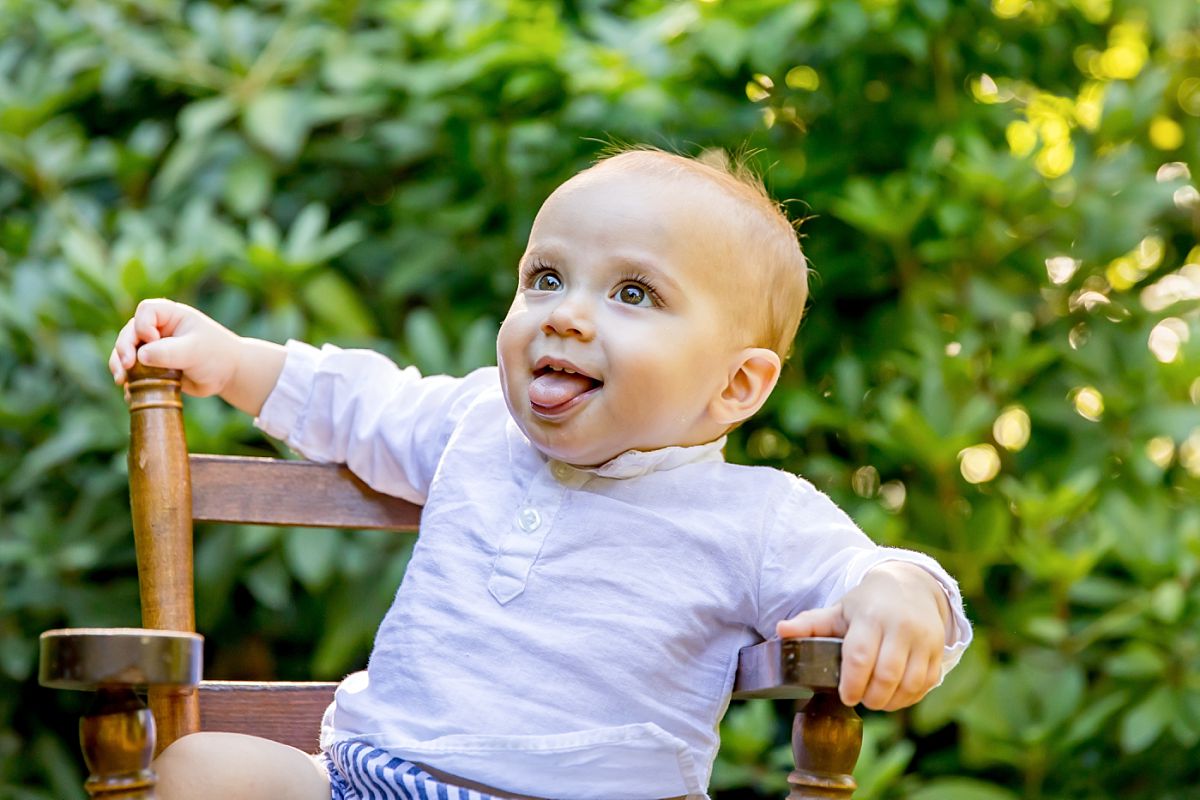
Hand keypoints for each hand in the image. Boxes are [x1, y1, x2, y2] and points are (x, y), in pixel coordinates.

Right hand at [109, 299, 240, 396]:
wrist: (228, 374)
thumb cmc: (216, 354)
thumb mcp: (195, 351)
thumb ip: (169, 352)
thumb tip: (140, 357)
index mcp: (170, 315)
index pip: (146, 311)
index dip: (143, 326)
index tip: (153, 341)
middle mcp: (158, 329)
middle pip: (129, 333)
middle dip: (122, 349)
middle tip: (125, 367)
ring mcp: (153, 348)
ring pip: (126, 353)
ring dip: (119, 365)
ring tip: (121, 381)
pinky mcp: (152, 367)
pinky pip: (133, 372)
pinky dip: (129, 382)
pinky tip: (129, 395)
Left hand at [775, 561, 950, 710]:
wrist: (911, 586)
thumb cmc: (867, 604)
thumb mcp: (839, 610)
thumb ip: (810, 623)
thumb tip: (780, 631)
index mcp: (870, 616)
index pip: (859, 655)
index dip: (851, 682)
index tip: (846, 696)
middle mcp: (900, 626)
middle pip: (886, 674)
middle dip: (871, 696)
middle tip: (861, 698)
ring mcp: (923, 638)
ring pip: (909, 683)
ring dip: (891, 701)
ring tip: (877, 700)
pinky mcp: (938, 650)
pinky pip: (927, 684)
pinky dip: (910, 697)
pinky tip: (895, 697)